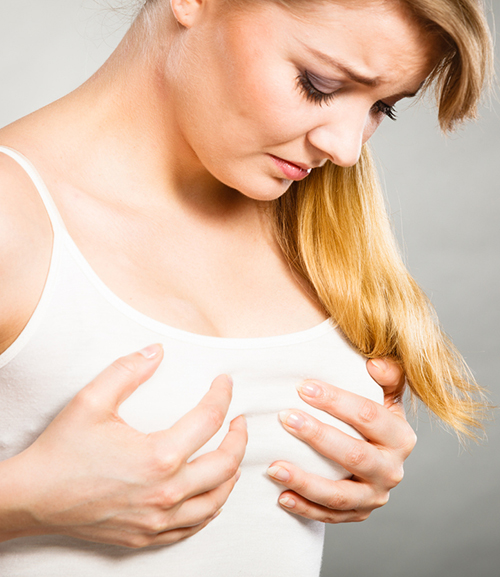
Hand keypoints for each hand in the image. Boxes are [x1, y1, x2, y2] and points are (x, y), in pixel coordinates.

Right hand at [0, 345, 246, 546]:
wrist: (33, 498)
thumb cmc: (62, 450)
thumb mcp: (91, 401)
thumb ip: (127, 371)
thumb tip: (157, 350)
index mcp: (158, 457)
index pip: (209, 420)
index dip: (223, 395)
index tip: (225, 383)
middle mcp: (165, 493)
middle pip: (226, 464)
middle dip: (239, 437)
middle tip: (238, 420)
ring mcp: (158, 519)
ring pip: (216, 500)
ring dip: (232, 473)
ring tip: (231, 452)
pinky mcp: (148, 536)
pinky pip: (195, 525)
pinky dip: (212, 505)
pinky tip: (211, 490)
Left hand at [266, 358, 415, 521]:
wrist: (380, 455)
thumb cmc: (374, 417)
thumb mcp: (386, 394)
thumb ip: (387, 374)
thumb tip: (375, 364)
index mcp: (400, 437)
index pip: (369, 416)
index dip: (336, 401)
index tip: (304, 387)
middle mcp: (392, 470)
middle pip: (354, 455)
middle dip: (317, 436)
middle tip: (285, 418)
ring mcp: (375, 496)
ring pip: (339, 494)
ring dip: (304, 481)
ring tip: (273, 467)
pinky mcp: (358, 514)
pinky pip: (329, 516)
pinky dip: (304, 508)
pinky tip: (281, 496)